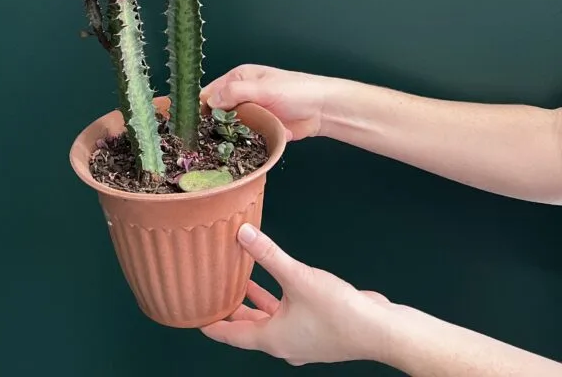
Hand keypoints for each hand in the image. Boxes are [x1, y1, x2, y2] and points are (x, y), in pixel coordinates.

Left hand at [201, 224, 391, 365]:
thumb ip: (268, 254)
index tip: (195, 316)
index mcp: (273, 339)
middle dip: (232, 310)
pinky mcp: (317, 330)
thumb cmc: (336, 311)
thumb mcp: (298, 277)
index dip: (213, 325)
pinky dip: (276, 301)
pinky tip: (277, 281)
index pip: (232, 335)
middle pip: (249, 328)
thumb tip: (241, 233)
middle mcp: (284, 343)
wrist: (380, 330)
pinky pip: (287, 316)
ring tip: (239, 280)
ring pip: (270, 321)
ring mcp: (302, 339)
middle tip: (213, 292)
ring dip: (255, 303)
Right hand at [202, 64, 330, 139]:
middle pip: (217, 113)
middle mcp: (241, 96)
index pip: (210, 92)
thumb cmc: (294, 91)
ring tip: (232, 145)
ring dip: (234, 137)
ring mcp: (250, 114)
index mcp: (238, 79)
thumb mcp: (263, 89)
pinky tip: (254, 145)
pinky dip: (250, 143)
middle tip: (211, 141)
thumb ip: (235, 93)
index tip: (194, 125)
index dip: (201, 107)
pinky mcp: (259, 130)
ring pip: (230, 129)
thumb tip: (209, 101)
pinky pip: (247, 139)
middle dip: (216, 126)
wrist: (322, 110)